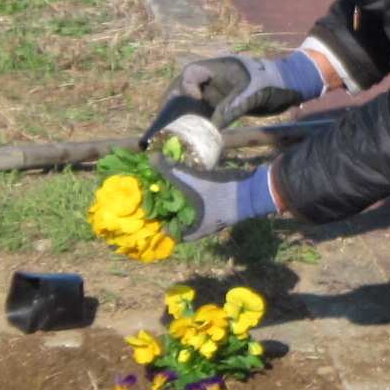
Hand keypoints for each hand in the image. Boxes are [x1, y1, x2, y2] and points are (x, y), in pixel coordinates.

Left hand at [151, 155, 279, 240]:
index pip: (162, 229)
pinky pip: (189, 203)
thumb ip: (171, 170)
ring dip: (170, 199)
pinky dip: (181, 195)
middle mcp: (194, 228)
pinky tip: (175, 182)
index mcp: (189, 231)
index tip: (139, 204)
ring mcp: (202, 218)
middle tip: (144, 190)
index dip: (150, 218)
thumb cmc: (221, 194)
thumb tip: (150, 158)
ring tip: (156, 184)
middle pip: (170, 219)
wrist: (251, 191)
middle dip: (158, 206)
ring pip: (180, 210)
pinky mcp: (208, 208)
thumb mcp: (193, 181)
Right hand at [177, 51, 326, 127]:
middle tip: (165, 117)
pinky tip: (192, 132)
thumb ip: (231, 109)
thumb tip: (211, 128)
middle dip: (176, 99)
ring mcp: (219, 90)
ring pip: (194, 99)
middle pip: (187, 85)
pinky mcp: (225, 102)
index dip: (187, 85)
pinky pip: (206, 109)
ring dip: (185, 111)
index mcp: (219, 67)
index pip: (192, 72)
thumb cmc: (272, 84)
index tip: (196, 100)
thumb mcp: (252, 96)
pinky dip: (199, 119)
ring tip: (172, 127)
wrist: (291, 87)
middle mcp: (215, 78)